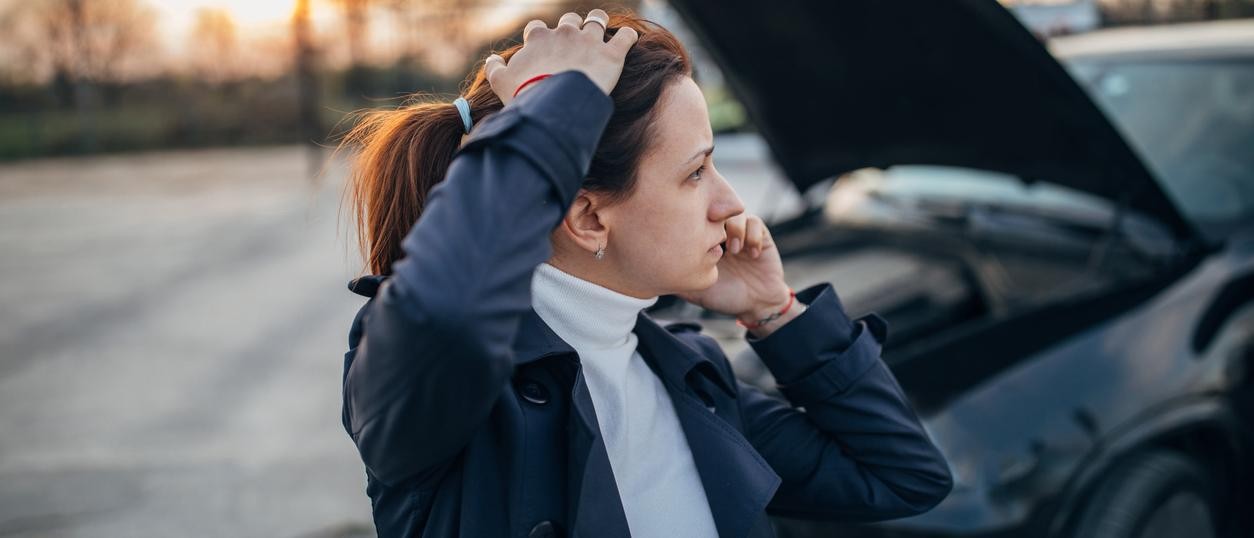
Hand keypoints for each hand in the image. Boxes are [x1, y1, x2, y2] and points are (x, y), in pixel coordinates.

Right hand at [485, 10, 637, 104]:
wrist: (555, 106)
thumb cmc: (526, 95)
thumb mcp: (500, 83)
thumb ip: (494, 69)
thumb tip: (492, 60)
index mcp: (539, 38)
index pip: (538, 28)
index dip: (541, 37)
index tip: (543, 48)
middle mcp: (565, 32)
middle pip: (570, 19)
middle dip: (572, 28)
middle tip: (574, 44)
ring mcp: (590, 41)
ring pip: (598, 19)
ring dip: (599, 24)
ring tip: (601, 34)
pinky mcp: (612, 54)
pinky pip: (627, 37)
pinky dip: (628, 38)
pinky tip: (627, 43)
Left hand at [678, 214, 790, 323]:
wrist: (756, 305)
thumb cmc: (724, 297)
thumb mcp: (696, 290)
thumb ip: (679, 281)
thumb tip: (655, 278)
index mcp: (706, 242)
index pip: (697, 220)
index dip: (694, 222)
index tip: (693, 236)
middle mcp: (723, 234)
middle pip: (716, 210)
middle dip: (714, 219)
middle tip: (713, 233)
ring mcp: (741, 234)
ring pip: (736, 213)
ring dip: (735, 229)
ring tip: (733, 251)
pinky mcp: (761, 237)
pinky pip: (755, 223)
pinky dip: (752, 236)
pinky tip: (751, 254)